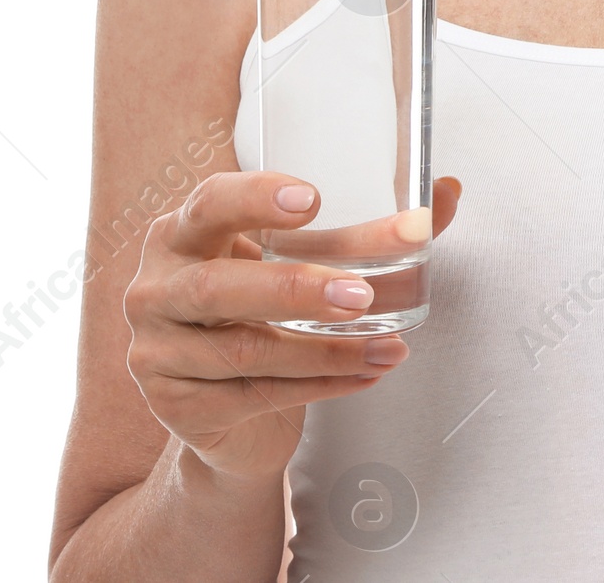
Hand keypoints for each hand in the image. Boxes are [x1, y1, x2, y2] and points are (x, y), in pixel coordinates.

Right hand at [124, 170, 461, 482]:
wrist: (225, 410)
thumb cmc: (263, 311)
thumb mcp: (303, 263)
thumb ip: (367, 233)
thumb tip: (446, 194)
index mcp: (183, 231)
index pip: (211, 203)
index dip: (256, 198)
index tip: (313, 200)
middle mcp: (158, 286)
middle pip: (220, 284)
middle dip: (298, 287)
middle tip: (362, 295)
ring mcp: (158, 351)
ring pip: (246, 349)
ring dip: (326, 350)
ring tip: (386, 346)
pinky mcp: (176, 408)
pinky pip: (257, 396)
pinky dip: (321, 385)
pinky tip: (366, 373)